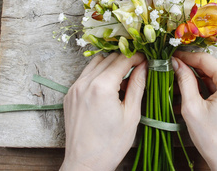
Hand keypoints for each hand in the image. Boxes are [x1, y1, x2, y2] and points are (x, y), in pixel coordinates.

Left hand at [60, 52, 146, 170]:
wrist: (85, 163)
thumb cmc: (110, 144)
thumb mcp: (131, 114)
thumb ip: (138, 85)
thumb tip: (144, 66)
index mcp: (102, 86)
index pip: (122, 59)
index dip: (137, 56)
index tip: (146, 58)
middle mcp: (85, 83)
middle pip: (109, 58)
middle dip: (125, 59)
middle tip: (138, 67)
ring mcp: (75, 88)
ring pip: (95, 63)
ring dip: (111, 64)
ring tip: (123, 77)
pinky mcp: (70, 95)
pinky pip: (85, 74)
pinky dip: (98, 73)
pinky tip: (108, 86)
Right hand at [173, 51, 216, 170]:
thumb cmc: (216, 142)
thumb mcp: (193, 108)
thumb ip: (184, 81)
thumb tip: (177, 64)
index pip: (206, 60)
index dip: (187, 57)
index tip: (173, 56)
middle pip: (214, 68)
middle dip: (193, 70)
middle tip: (174, 72)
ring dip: (202, 81)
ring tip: (182, 87)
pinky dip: (212, 89)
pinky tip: (197, 95)